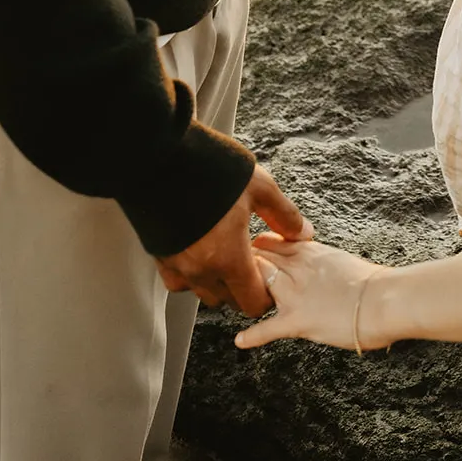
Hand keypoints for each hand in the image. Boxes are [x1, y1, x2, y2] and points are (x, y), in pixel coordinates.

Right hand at [156, 166, 312, 317]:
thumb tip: (303, 233)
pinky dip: (191, 275)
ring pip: (203, 292)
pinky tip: (200, 253)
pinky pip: (178, 281)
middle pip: (228, 300)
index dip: (265, 295)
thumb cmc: (212, 169)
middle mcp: (200, 270)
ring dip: (218, 283)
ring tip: (227, 255)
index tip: (270, 279)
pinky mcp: (158, 255)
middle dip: (243, 288)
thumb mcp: (259, 187)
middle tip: (251, 262)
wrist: (161, 158)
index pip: (251, 302)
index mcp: (229, 258)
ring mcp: (177, 265)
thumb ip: (283, 215)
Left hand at [234, 234, 389, 350]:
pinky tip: (240, 341)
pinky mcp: (297, 321)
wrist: (385, 299)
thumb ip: (325, 264)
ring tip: (230, 296)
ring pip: (257, 284)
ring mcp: (294, 294)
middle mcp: (297, 267)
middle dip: (244, 264)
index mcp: (311, 251)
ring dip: (244, 291)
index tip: (250, 249)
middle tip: (230, 270)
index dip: (258, 246)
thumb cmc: (376, 283)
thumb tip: (324, 272)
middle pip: (258, 258)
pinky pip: (266, 329)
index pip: (273, 240)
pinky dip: (251, 336)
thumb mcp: (344, 262)